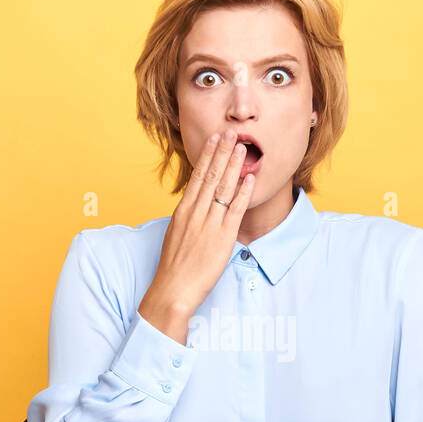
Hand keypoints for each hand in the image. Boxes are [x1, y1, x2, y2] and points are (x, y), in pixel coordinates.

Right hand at [138, 128, 256, 342]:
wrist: (173, 289)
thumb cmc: (174, 267)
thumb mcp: (177, 235)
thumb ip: (188, 219)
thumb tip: (195, 206)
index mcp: (184, 211)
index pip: (197, 177)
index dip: (208, 156)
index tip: (214, 139)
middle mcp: (196, 213)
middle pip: (211, 176)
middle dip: (222, 152)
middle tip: (232, 133)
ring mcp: (209, 224)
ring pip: (223, 188)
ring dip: (234, 165)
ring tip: (243, 147)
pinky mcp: (222, 238)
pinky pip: (234, 211)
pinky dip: (242, 193)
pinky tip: (249, 179)